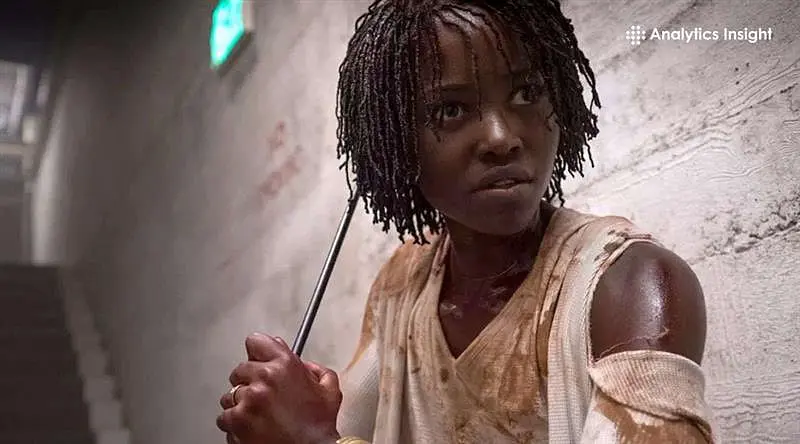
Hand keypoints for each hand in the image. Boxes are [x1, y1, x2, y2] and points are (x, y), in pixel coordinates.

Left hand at [217, 334, 341, 443]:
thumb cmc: (317, 427)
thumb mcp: (329, 390)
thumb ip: (315, 370)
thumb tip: (302, 364)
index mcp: (285, 366)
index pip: (256, 342)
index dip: (258, 353)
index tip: (259, 360)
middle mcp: (264, 378)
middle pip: (240, 370)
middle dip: (249, 381)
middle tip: (263, 396)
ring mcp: (248, 400)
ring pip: (229, 395)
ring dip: (240, 403)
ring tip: (259, 415)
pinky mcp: (236, 420)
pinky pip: (224, 417)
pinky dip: (234, 423)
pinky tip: (252, 427)